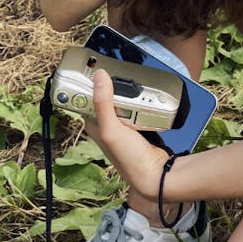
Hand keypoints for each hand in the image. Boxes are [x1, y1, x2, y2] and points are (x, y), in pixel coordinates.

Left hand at [90, 69, 170, 201]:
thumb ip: (103, 104)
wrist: (157, 174)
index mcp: (95, 127)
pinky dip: (141, 101)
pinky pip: (138, 108)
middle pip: (107, 98)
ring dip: (129, 93)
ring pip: (124, 102)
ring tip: (134, 79)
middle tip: (118, 70)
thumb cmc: (129, 158)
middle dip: (112, 85)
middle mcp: (108, 126)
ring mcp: (125, 126)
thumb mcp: (111, 130)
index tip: (90, 67)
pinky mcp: (140, 126)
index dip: (86, 85)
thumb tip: (99, 76)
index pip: (85, 100)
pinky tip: (146, 94)